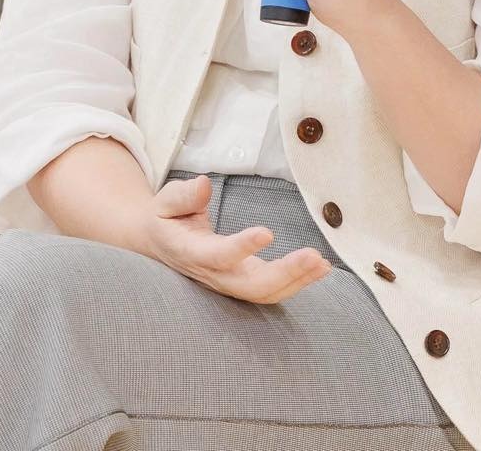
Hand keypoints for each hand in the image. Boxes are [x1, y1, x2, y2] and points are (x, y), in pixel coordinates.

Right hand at [141, 174, 332, 302]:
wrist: (157, 244)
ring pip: (265, 293)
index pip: (220, 255)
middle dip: (285, 274)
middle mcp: (213, 274)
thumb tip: (205, 185)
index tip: (267, 232)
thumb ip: (184, 195)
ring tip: (323, 264)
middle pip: (251, 286)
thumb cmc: (166, 217)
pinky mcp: (242, 281)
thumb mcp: (166, 200)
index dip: (242, 247)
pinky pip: (271, 290)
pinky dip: (297, 283)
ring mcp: (229, 282)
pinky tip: (320, 268)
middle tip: (314, 257)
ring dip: (297, 281)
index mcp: (192, 252)